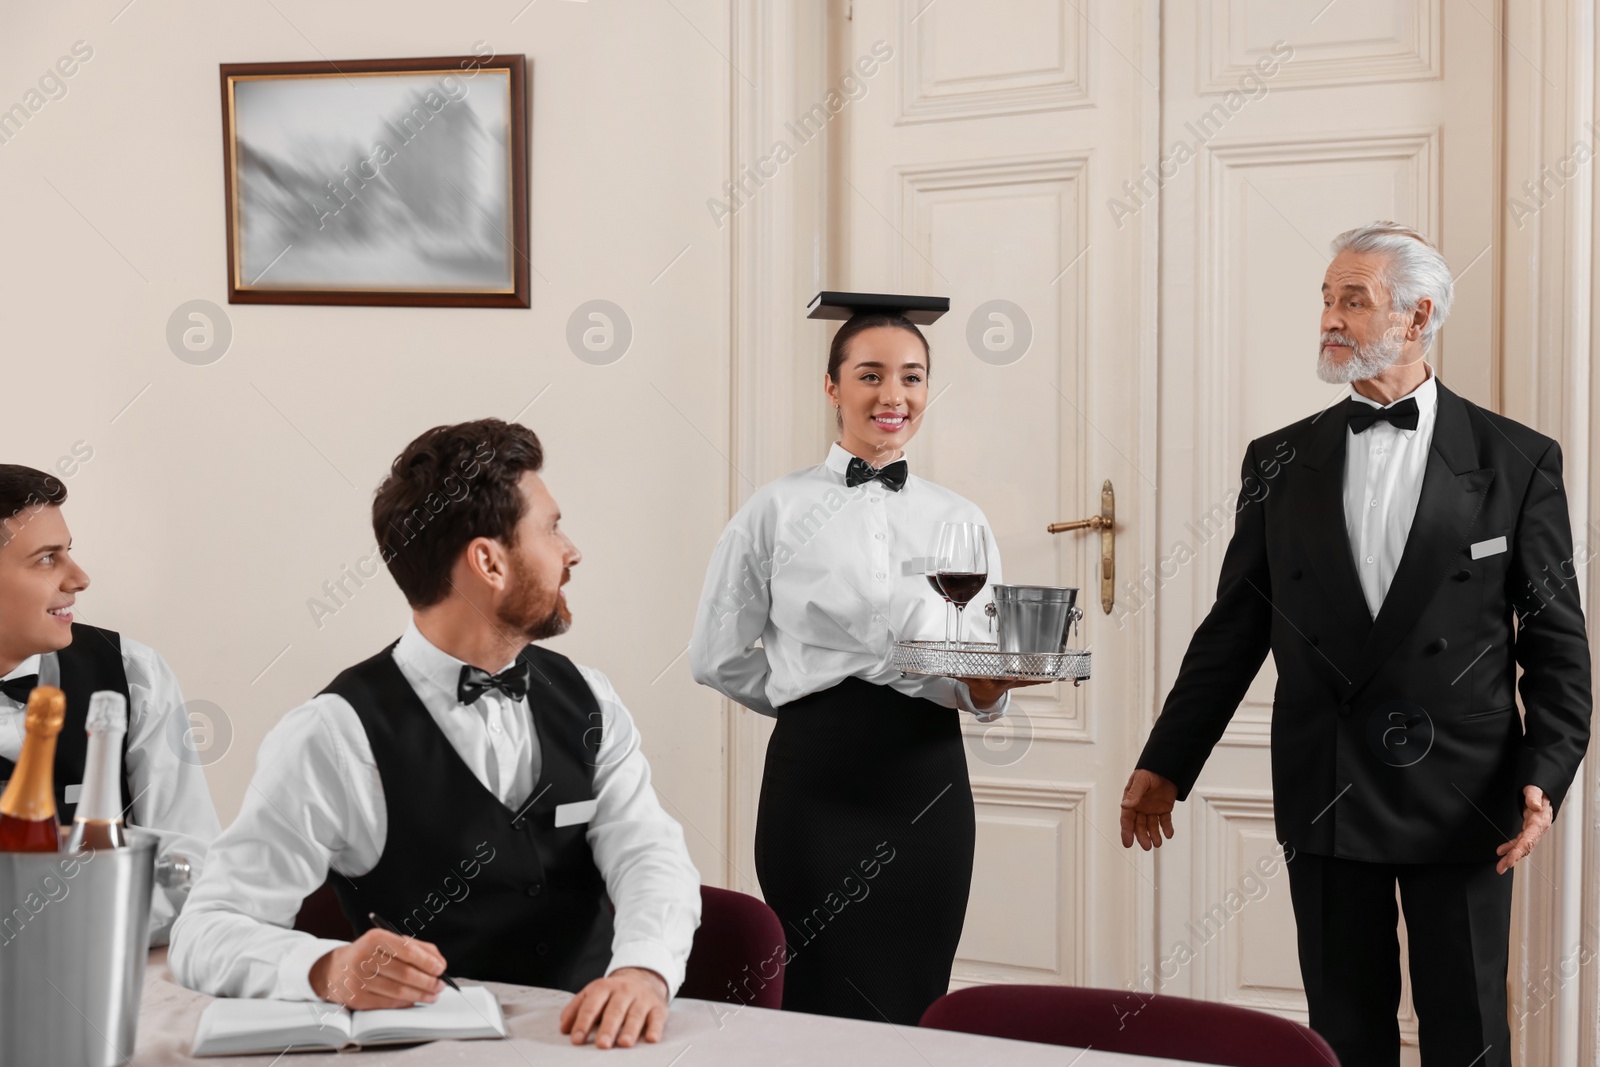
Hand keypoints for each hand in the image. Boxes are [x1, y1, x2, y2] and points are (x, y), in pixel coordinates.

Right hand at [308, 928, 446, 1009]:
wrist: (334, 970)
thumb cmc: (370, 954)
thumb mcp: (389, 942)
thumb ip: (417, 947)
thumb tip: (439, 962)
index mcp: (374, 939)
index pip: (406, 950)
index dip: (426, 961)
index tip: (441, 968)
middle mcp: (364, 958)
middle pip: (404, 973)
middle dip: (427, 981)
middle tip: (440, 985)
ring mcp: (358, 980)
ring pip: (397, 991)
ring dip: (420, 995)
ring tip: (433, 995)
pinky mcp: (356, 999)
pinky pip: (387, 1003)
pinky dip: (405, 1003)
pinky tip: (415, 1000)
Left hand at [559, 967, 669, 1049]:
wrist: (643, 977)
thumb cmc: (613, 992)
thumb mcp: (592, 994)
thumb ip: (576, 1009)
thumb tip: (564, 1028)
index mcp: (604, 987)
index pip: (591, 1005)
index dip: (583, 1023)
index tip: (577, 1039)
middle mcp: (624, 991)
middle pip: (615, 1010)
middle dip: (608, 1028)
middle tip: (601, 1044)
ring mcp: (642, 998)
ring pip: (636, 1014)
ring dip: (630, 1029)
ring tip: (623, 1043)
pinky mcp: (658, 1007)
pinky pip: (657, 1018)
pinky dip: (655, 1028)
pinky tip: (652, 1038)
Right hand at [957, 677, 1051, 710]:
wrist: (985, 696)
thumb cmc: (978, 684)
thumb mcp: (968, 679)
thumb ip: (957, 673)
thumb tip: (943, 669)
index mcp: (993, 682)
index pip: (998, 679)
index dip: (1005, 678)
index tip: (1010, 676)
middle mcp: (1005, 683)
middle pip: (1017, 680)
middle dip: (1027, 678)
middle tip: (1039, 677)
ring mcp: (1013, 683)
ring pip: (1028, 680)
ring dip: (1039, 679)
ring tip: (1052, 677)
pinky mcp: (1018, 681)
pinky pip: (1031, 680)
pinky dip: (1041, 678)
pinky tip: (1053, 677)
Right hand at [1119, 769, 1177, 849]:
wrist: (1166, 768)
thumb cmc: (1149, 772)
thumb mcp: (1140, 781)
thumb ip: (1134, 794)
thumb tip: (1125, 805)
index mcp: (1131, 802)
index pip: (1127, 819)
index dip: (1126, 831)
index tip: (1127, 843)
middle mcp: (1140, 808)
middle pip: (1139, 826)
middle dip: (1142, 836)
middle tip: (1147, 846)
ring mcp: (1152, 810)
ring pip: (1152, 826)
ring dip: (1154, 835)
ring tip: (1158, 843)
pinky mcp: (1164, 809)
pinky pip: (1165, 821)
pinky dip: (1167, 828)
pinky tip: (1168, 834)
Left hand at [1496, 785, 1552, 874]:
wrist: (1545, 793)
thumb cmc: (1540, 792)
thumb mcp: (1535, 790)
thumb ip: (1533, 797)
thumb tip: (1535, 807)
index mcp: (1539, 822)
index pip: (1528, 839)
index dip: (1519, 850)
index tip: (1510, 859)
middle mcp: (1537, 829)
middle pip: (1525, 847)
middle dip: (1513, 858)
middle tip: (1501, 868)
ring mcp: (1533, 831)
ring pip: (1522, 847)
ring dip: (1511, 857)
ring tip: (1500, 866)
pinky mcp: (1529, 830)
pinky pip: (1520, 841)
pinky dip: (1510, 847)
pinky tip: (1501, 851)